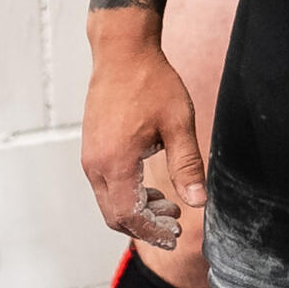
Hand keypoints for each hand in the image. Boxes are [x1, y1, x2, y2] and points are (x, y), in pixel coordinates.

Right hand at [82, 13, 205, 248]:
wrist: (122, 51)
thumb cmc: (151, 83)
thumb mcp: (177, 124)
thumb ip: (187, 166)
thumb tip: (198, 203)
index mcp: (116, 161)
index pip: (130, 214)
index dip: (152, 231)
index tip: (176, 235)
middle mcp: (96, 163)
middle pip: (114, 215)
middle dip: (145, 227)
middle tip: (175, 227)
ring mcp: (90, 155)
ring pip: (108, 202)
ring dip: (136, 211)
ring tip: (169, 205)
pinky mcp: (91, 147)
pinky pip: (105, 185)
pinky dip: (126, 196)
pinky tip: (151, 187)